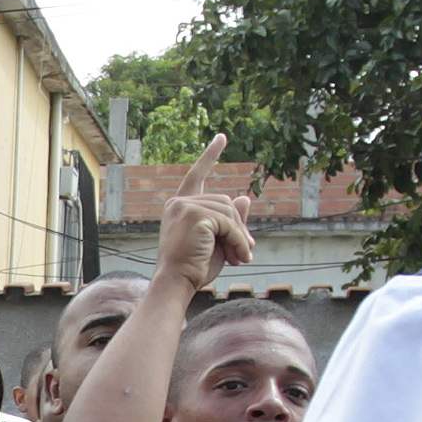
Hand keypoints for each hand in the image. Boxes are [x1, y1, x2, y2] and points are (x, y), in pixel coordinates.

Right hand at [156, 135, 256, 293]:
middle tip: (245, 253)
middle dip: (238, 227)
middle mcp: (179, 202)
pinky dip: (238, 241)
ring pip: (229, 212)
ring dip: (239, 237)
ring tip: (240, 259)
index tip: (222, 137)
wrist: (176, 283)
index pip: (196, 175)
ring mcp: (186, 206)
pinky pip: (229, 223)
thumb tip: (245, 198)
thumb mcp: (216, 241)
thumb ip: (229, 220)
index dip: (210, 156)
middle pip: (225, 202)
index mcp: (179, 206)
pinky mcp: (195, 215)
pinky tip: (237, 258)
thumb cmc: (192, 268)